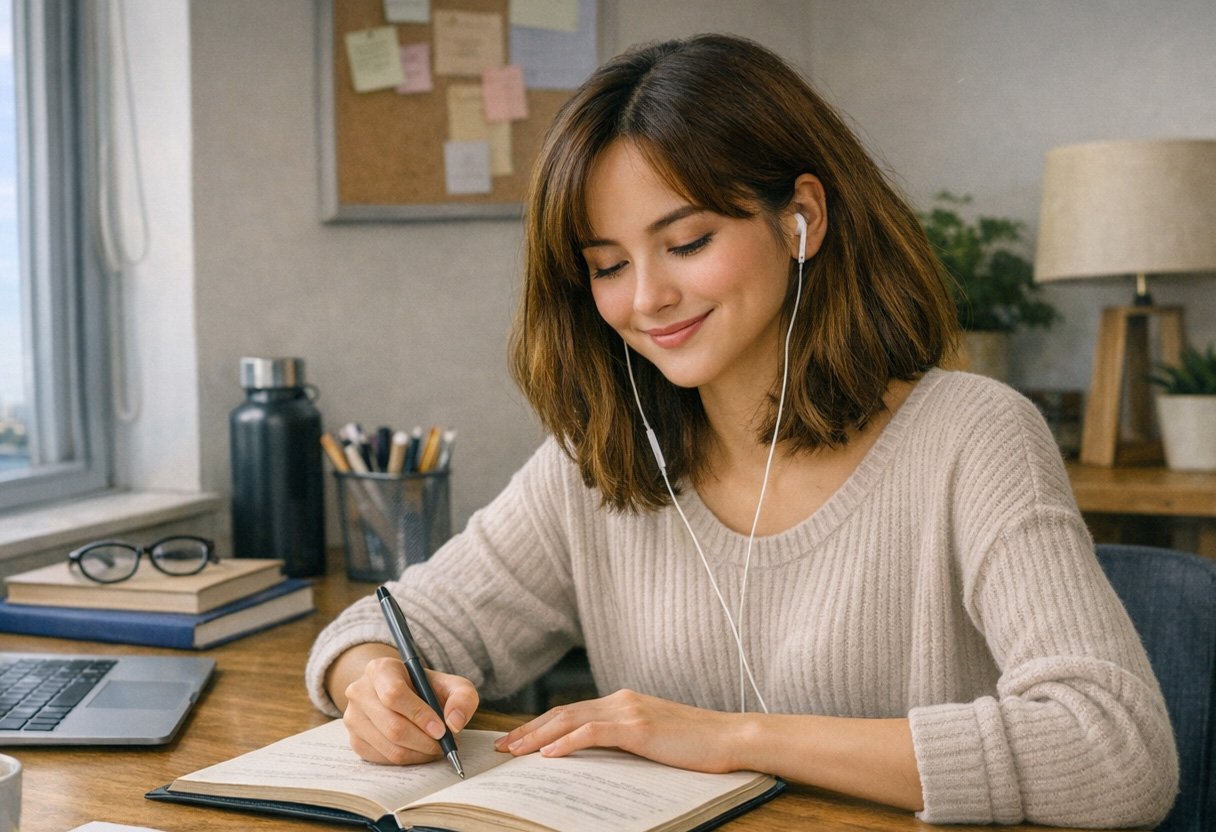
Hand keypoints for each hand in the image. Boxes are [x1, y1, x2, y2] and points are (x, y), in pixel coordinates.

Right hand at [341, 653, 479, 764]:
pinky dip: (408, 760)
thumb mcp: (450, 684)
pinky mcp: (355, 740)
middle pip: (392, 726)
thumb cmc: (425, 689)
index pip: (395, 694)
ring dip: (419, 754)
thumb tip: (454, 723)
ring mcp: (353, 718)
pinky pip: (383, 759)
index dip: (420, 715)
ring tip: (436, 747)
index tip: (441, 729)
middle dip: (424, 741)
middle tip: (444, 744)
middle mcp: (360, 692)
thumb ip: (462, 697)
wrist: (399, 694)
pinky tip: (419, 751)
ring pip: (389, 747)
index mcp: (380, 669)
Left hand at [493, 689, 741, 773]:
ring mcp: (629, 711)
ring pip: (571, 719)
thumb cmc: (696, 745)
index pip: (571, 712)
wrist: (731, 737)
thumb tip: (594, 757)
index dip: (540, 725)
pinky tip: (549, 754)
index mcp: (623, 702)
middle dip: (528, 730)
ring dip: (538, 736)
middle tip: (502, 747)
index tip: (516, 740)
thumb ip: (624, 740)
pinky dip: (568, 742)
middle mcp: (621, 700)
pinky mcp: (639, 727)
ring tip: (514, 751)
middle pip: (563, 713)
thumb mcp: (653, 739)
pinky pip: (594, 732)